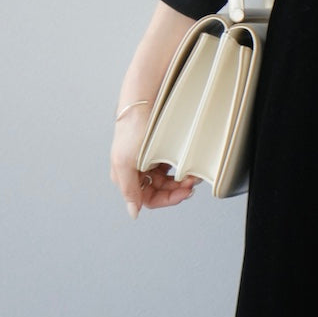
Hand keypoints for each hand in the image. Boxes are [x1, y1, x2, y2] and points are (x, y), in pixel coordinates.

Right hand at [110, 102, 199, 219]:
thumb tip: (133, 213)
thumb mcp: (125, 163)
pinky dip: (180, 167)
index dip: (167, 199)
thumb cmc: (130, 130)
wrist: (141, 103)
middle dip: (177, 189)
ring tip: (192, 174)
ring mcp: (148, 160)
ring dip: (181, 179)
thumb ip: (129, 190)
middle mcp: (137, 171)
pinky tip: (186, 165)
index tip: (183, 193)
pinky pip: (171, 165)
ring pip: (168, 179)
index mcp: (126, 177)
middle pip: (161, 190)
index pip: (149, 199)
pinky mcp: (158, 150)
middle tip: (191, 182)